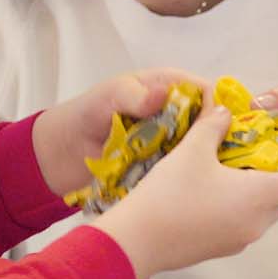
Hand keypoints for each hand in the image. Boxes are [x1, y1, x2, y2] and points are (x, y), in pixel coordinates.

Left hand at [34, 69, 205, 195]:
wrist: (61, 152)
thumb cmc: (87, 112)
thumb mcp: (110, 95)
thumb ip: (134, 95)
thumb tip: (162, 95)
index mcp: (168, 88)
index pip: (206, 92)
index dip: (216, 108)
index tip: (214, 131)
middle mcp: (175, 115)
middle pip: (210, 124)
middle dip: (215, 139)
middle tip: (213, 160)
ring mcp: (170, 143)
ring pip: (199, 150)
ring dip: (200, 162)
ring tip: (204, 178)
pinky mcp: (162, 168)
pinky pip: (180, 172)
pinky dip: (183, 179)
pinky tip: (188, 190)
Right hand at [90, 105, 277, 278]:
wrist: (134, 242)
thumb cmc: (168, 193)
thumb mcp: (192, 148)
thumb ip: (214, 124)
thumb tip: (225, 110)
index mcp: (260, 197)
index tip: (276, 149)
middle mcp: (257, 224)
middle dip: (276, 174)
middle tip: (248, 154)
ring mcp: (240, 241)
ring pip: (265, 212)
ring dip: (256, 191)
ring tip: (225, 171)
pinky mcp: (222, 250)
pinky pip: (244, 225)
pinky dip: (239, 207)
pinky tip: (208, 192)